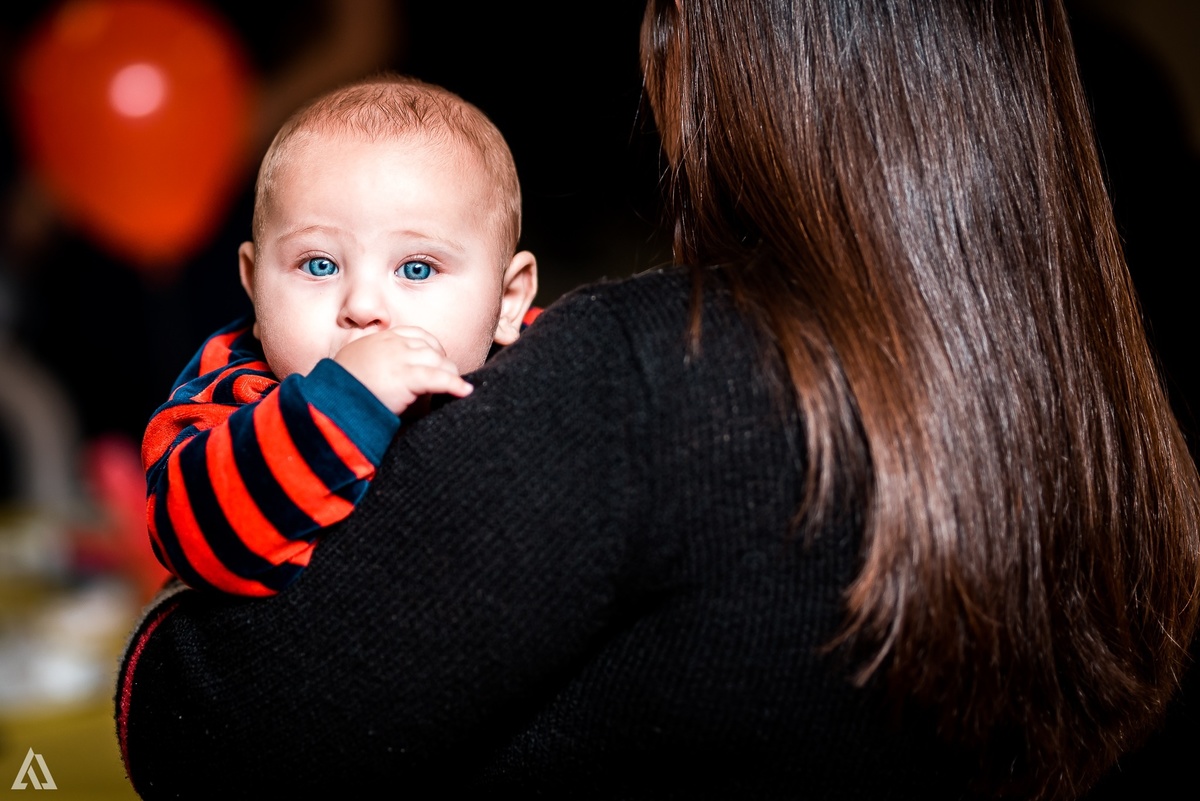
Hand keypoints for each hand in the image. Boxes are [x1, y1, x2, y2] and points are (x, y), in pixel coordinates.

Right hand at [333, 327, 472, 414]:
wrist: (332, 402)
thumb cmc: (340, 390)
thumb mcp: (356, 365)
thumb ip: (375, 362)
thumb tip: (389, 374)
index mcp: (381, 338)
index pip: (417, 335)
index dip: (431, 349)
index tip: (435, 362)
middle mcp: (393, 343)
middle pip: (431, 348)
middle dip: (442, 363)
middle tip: (446, 380)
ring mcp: (401, 358)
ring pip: (439, 362)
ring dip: (449, 375)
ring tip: (456, 389)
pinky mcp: (407, 376)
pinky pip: (438, 378)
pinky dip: (454, 384)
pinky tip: (464, 391)